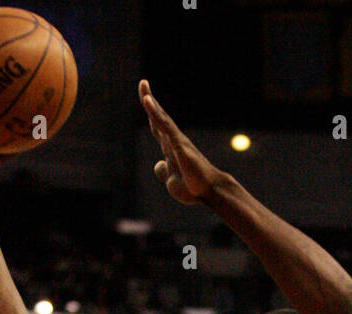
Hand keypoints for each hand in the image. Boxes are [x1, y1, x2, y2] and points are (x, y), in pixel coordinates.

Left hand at [139, 79, 217, 204]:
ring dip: (150, 101)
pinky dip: (155, 112)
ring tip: (143, 84)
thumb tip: (158, 164)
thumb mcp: (172, 182)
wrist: (208, 192)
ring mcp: (176, 140)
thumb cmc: (194, 188)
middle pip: (158, 117)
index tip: (145, 99)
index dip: (151, 114)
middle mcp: (173, 141)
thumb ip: (164, 172)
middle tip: (143, 83)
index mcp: (170, 149)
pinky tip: (147, 101)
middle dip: (149, 99)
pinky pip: (164, 124)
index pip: (157, 128)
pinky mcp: (178, 142)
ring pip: (160, 117)